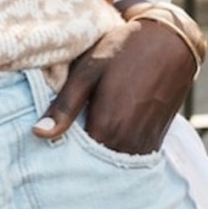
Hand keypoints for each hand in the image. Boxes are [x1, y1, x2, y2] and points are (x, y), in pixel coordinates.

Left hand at [32, 18, 197, 155]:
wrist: (169, 42)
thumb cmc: (122, 52)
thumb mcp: (87, 73)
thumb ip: (64, 107)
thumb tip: (38, 133)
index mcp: (109, 128)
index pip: (76, 161)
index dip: (58, 155)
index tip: (43, 151)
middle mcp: (129, 144)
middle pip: (94, 166)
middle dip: (75, 160)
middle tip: (57, 145)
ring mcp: (145, 145)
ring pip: (112, 164)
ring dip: (95, 158)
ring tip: (77, 141)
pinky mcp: (155, 142)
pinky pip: (128, 157)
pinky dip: (112, 152)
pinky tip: (100, 136)